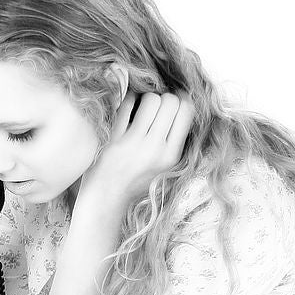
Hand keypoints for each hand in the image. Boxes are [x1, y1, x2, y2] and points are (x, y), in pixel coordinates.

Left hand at [80, 91, 194, 202]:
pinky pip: (127, 104)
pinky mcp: (113, 138)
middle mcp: (154, 149)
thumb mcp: (167, 166)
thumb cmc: (138, 179)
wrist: (108, 195)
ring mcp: (133, 143)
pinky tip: (130, 108)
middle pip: (170, 101)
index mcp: (172, 155)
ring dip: (147, 98)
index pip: (186, 110)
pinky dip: (130, 100)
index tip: (175, 103)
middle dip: (165, 98)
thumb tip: (182, 101)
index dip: (182, 101)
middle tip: (157, 108)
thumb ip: (176, 139)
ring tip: (143, 109)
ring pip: (150, 99)